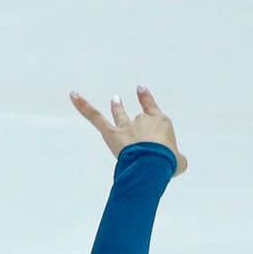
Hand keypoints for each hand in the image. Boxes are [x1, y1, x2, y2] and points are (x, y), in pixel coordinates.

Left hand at [70, 85, 185, 173]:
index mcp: (160, 124)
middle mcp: (143, 121)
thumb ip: (177, 159)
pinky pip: (95, 118)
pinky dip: (83, 106)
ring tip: (114, 100)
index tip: (141, 90)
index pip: (153, 109)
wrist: (153, 163)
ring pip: (119, 115)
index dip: (147, 100)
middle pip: (137, 117)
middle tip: (121, 102)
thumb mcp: (179, 162)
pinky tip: (73, 96)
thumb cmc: (167, 162)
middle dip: (132, 115)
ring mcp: (126, 126)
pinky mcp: (112, 134)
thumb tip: (178, 162)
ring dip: (116, 107)